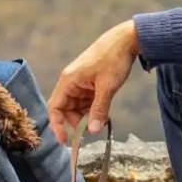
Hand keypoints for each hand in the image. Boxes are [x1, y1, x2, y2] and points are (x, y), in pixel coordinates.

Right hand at [48, 20, 138, 145]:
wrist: (126, 40)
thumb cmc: (113, 59)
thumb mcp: (107, 87)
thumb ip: (99, 109)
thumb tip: (92, 131)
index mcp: (68, 81)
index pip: (55, 107)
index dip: (57, 125)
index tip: (65, 140)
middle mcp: (71, 82)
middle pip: (66, 109)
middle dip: (77, 121)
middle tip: (93, 128)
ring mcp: (80, 82)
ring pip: (77, 107)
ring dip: (87, 116)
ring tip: (102, 119)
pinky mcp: (89, 83)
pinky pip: (86, 101)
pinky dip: (93, 109)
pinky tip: (104, 112)